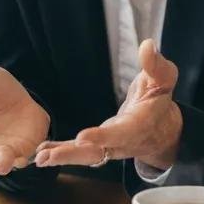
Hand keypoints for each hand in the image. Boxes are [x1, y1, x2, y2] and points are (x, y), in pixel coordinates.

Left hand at [34, 39, 180, 170]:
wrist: (162, 128)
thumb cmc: (159, 99)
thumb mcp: (163, 79)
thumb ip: (155, 65)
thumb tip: (147, 45)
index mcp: (139, 124)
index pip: (121, 132)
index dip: (103, 136)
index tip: (82, 137)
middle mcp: (122, 141)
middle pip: (98, 152)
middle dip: (73, 154)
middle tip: (49, 156)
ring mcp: (110, 147)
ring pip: (86, 156)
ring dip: (63, 156)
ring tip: (40, 157)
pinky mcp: (100, 147)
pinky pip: (80, 153)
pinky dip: (62, 153)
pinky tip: (42, 154)